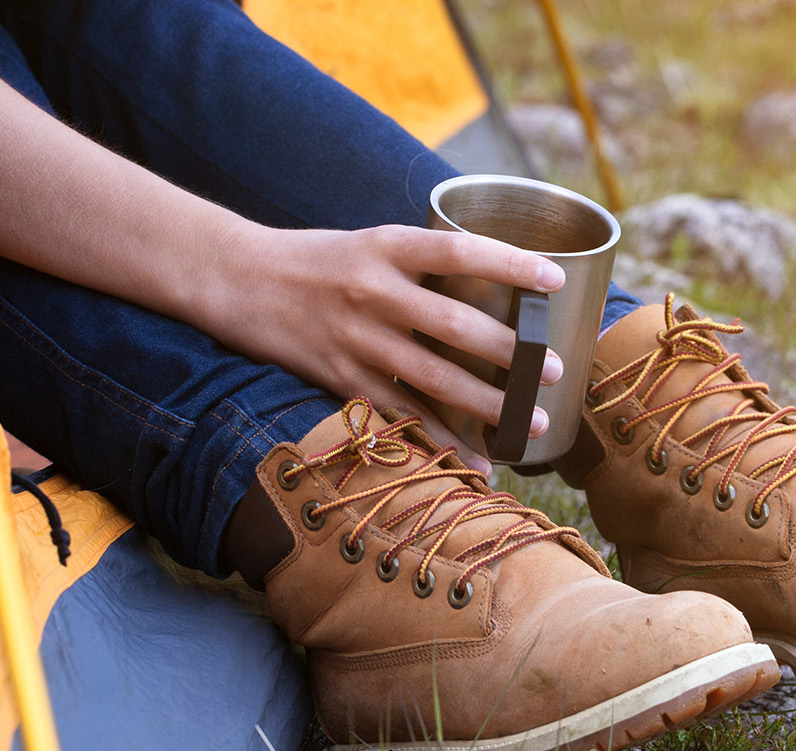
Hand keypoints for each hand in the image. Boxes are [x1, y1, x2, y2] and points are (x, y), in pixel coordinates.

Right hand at [192, 222, 567, 473]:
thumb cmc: (320, 261)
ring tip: (532, 424)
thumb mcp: (372, 243)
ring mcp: (356, 339)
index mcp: (387, 246)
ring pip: (433, 378)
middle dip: (511, 352)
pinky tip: (477, 462)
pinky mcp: (341, 377)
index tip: (555, 281)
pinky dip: (442, 441)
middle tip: (556, 370)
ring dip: (488, 405)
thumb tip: (499, 287)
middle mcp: (373, 291)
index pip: (459, 251)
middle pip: (454, 324)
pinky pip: (401, 415)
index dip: (510, 264)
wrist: (239, 280)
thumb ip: (426, 265)